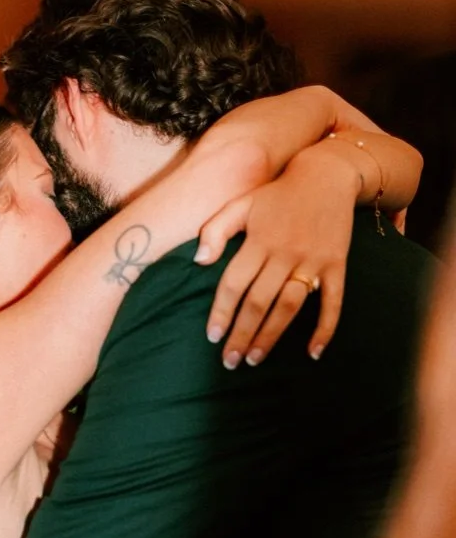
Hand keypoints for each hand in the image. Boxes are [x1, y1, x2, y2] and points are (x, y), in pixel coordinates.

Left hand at [199, 150, 354, 366]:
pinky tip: (313, 352)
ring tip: (255, 359)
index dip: (221, 312)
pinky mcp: (337, 265)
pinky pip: (333, 301)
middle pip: (259, 302)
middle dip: (242, 334)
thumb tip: (199, 261)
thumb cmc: (276, 195)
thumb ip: (216, 230)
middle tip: (229, 361)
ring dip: (272, 335)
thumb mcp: (240, 204)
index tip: (212, 337)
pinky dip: (325, 328)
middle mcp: (285, 254)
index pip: (233, 284)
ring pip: (289, 306)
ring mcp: (313, 261)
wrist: (327, 176)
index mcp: (258, 242)